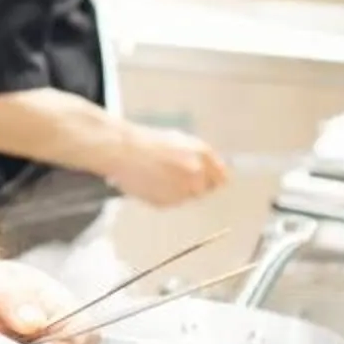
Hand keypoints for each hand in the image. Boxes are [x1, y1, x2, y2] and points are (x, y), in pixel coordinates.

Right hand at [108, 126, 229, 207]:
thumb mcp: (180, 140)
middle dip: (193, 185)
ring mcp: (182, 189)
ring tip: (158, 176)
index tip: (207, 180)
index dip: (213, 179)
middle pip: (205, 190)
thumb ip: (201, 156)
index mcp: (202, 154)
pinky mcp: (167, 202)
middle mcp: (197, 173)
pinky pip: (171, 202)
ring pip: (187, 197)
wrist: (122, 150)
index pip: (221, 178)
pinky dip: (163, 196)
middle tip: (173, 174)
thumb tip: (216, 172)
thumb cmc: (146, 142)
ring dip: (177, 191)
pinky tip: (151, 182)